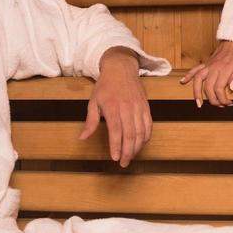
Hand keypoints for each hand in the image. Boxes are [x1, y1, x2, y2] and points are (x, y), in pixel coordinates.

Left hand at [80, 47, 152, 166]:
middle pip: (130, 135)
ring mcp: (138, 108)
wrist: (121, 68)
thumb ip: (90, 122)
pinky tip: (141, 144)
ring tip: (131, 157)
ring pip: (141, 132)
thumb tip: (83, 137)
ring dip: (137, 147)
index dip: (116, 146)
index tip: (115, 158)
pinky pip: (149, 126)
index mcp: (112, 108)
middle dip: (128, 152)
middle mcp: (127, 108)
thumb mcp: (93, 102)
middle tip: (123, 163)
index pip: (116, 131)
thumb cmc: (105, 86)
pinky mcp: (146, 107)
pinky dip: (146, 137)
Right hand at [181, 40, 232, 107]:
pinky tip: (183, 81)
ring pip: (198, 79)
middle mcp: (214, 67)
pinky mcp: (207, 62)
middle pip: (208, 87)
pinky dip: (188, 75)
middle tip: (219, 106)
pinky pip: (195, 69)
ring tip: (198, 103)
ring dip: (196, 92)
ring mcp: (209, 65)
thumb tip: (232, 87)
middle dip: (212, 99)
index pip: (219, 88)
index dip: (222, 98)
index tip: (228, 103)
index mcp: (224, 68)